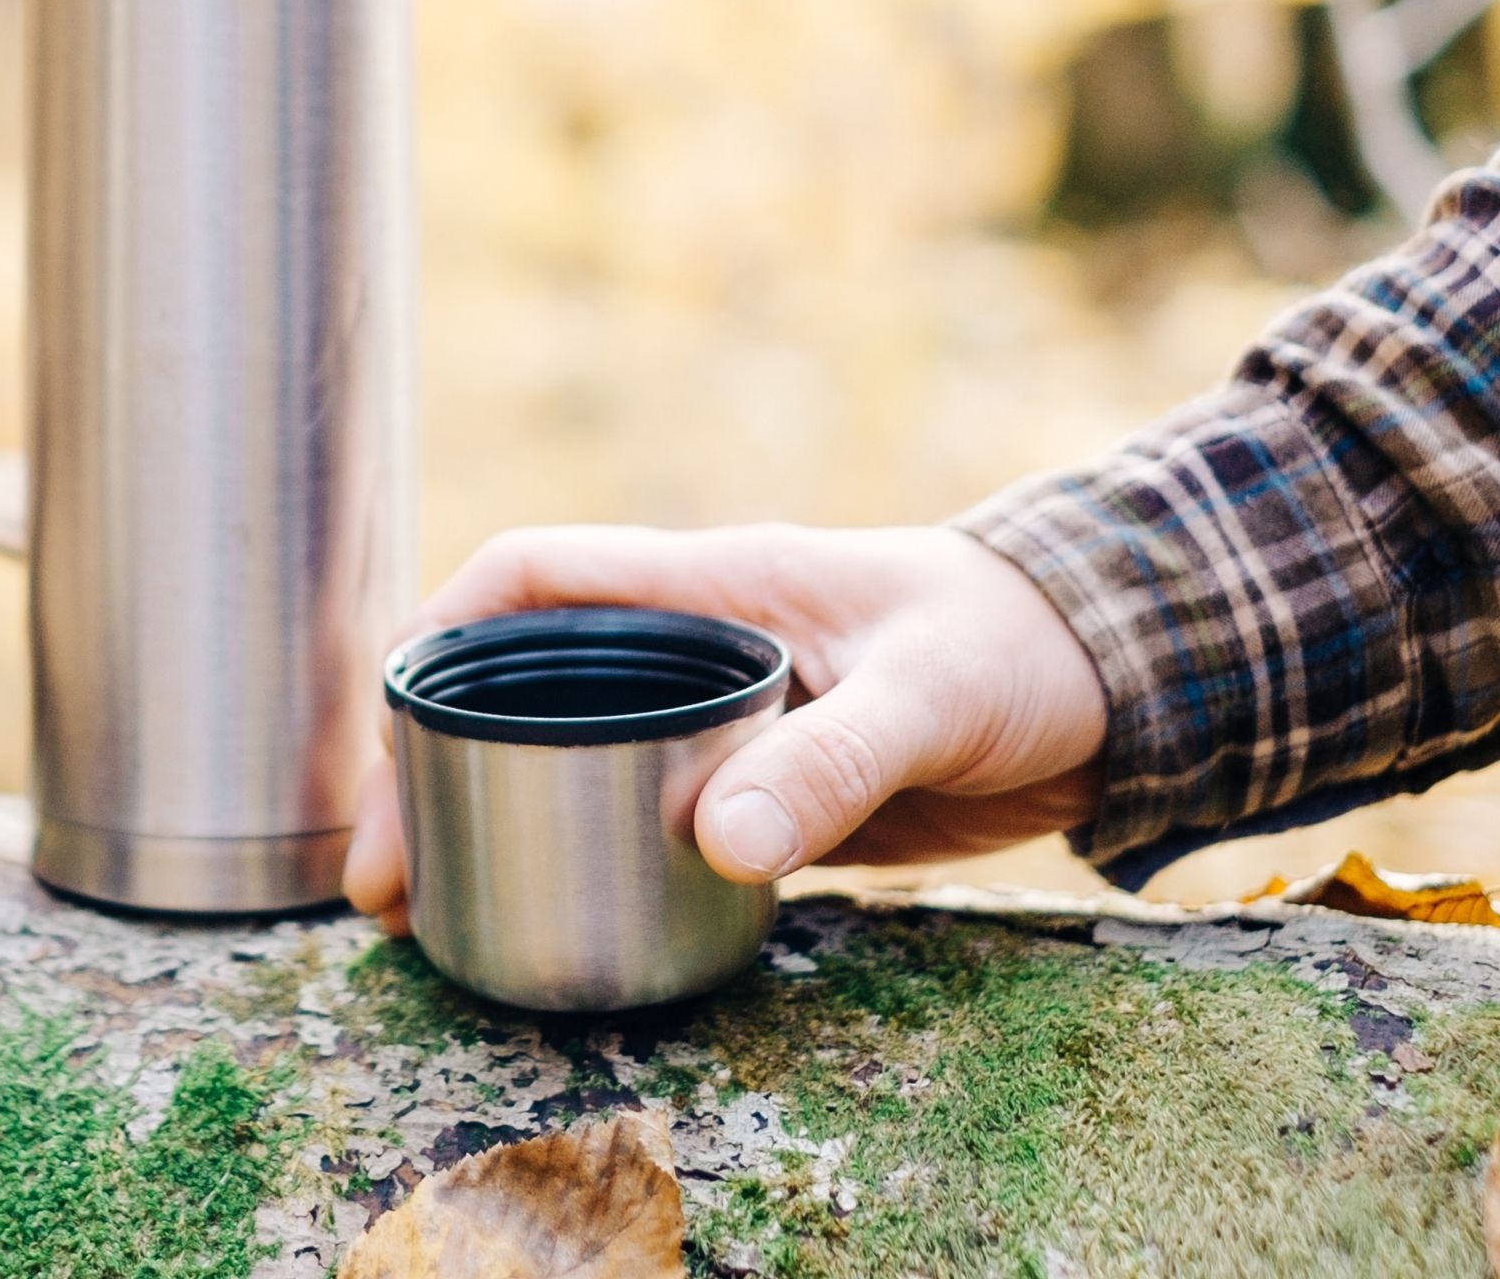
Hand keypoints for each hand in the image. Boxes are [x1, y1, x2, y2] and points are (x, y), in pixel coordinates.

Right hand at [342, 524, 1108, 934]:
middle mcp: (689, 646)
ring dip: (480, 822)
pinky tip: (535, 924)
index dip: (439, 628)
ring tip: (421, 916)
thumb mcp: (925, 696)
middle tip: (383, 876)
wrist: (1115, 680)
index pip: (529, 576)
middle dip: (424, 766)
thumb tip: (712, 844)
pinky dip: (567, 864)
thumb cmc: (1017, 645)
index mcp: (707, 585)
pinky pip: (630, 823)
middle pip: (513, 687)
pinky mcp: (754, 792)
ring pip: (556, 760)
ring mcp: (715, 722)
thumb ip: (829, 763)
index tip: (386, 716)